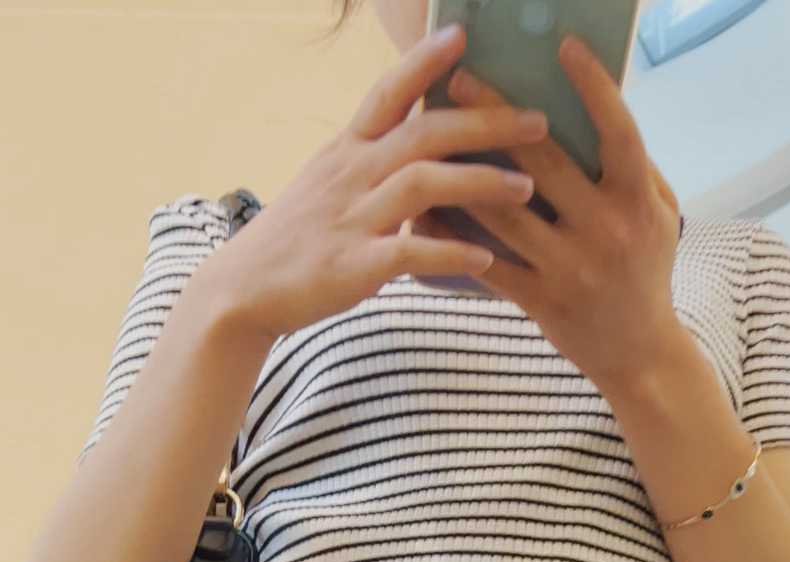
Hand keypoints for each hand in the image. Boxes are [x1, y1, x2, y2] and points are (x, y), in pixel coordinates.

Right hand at [200, 24, 550, 343]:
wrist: (244, 292)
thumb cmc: (296, 240)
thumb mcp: (329, 185)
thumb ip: (372, 164)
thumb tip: (418, 148)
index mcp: (346, 151)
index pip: (388, 92)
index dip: (425, 62)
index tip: (463, 35)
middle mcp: (350, 174)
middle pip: (423, 132)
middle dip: (485, 122)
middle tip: (539, 120)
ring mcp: (351, 219)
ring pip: (422, 184)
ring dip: (480, 182)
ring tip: (526, 188)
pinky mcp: (352, 266)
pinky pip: (409, 255)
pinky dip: (449, 254)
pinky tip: (486, 258)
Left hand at [434, 37, 683, 391]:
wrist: (640, 356)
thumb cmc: (647, 271)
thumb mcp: (661, 215)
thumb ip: (634, 165)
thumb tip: (594, 106)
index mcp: (638, 203)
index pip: (618, 133)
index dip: (594, 88)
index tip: (565, 46)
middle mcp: (605, 233)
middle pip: (544, 164)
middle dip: (497, 117)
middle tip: (460, 78)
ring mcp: (570, 270)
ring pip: (505, 212)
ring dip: (462, 171)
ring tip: (429, 136)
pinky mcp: (541, 301)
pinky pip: (487, 261)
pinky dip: (454, 234)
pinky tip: (426, 207)